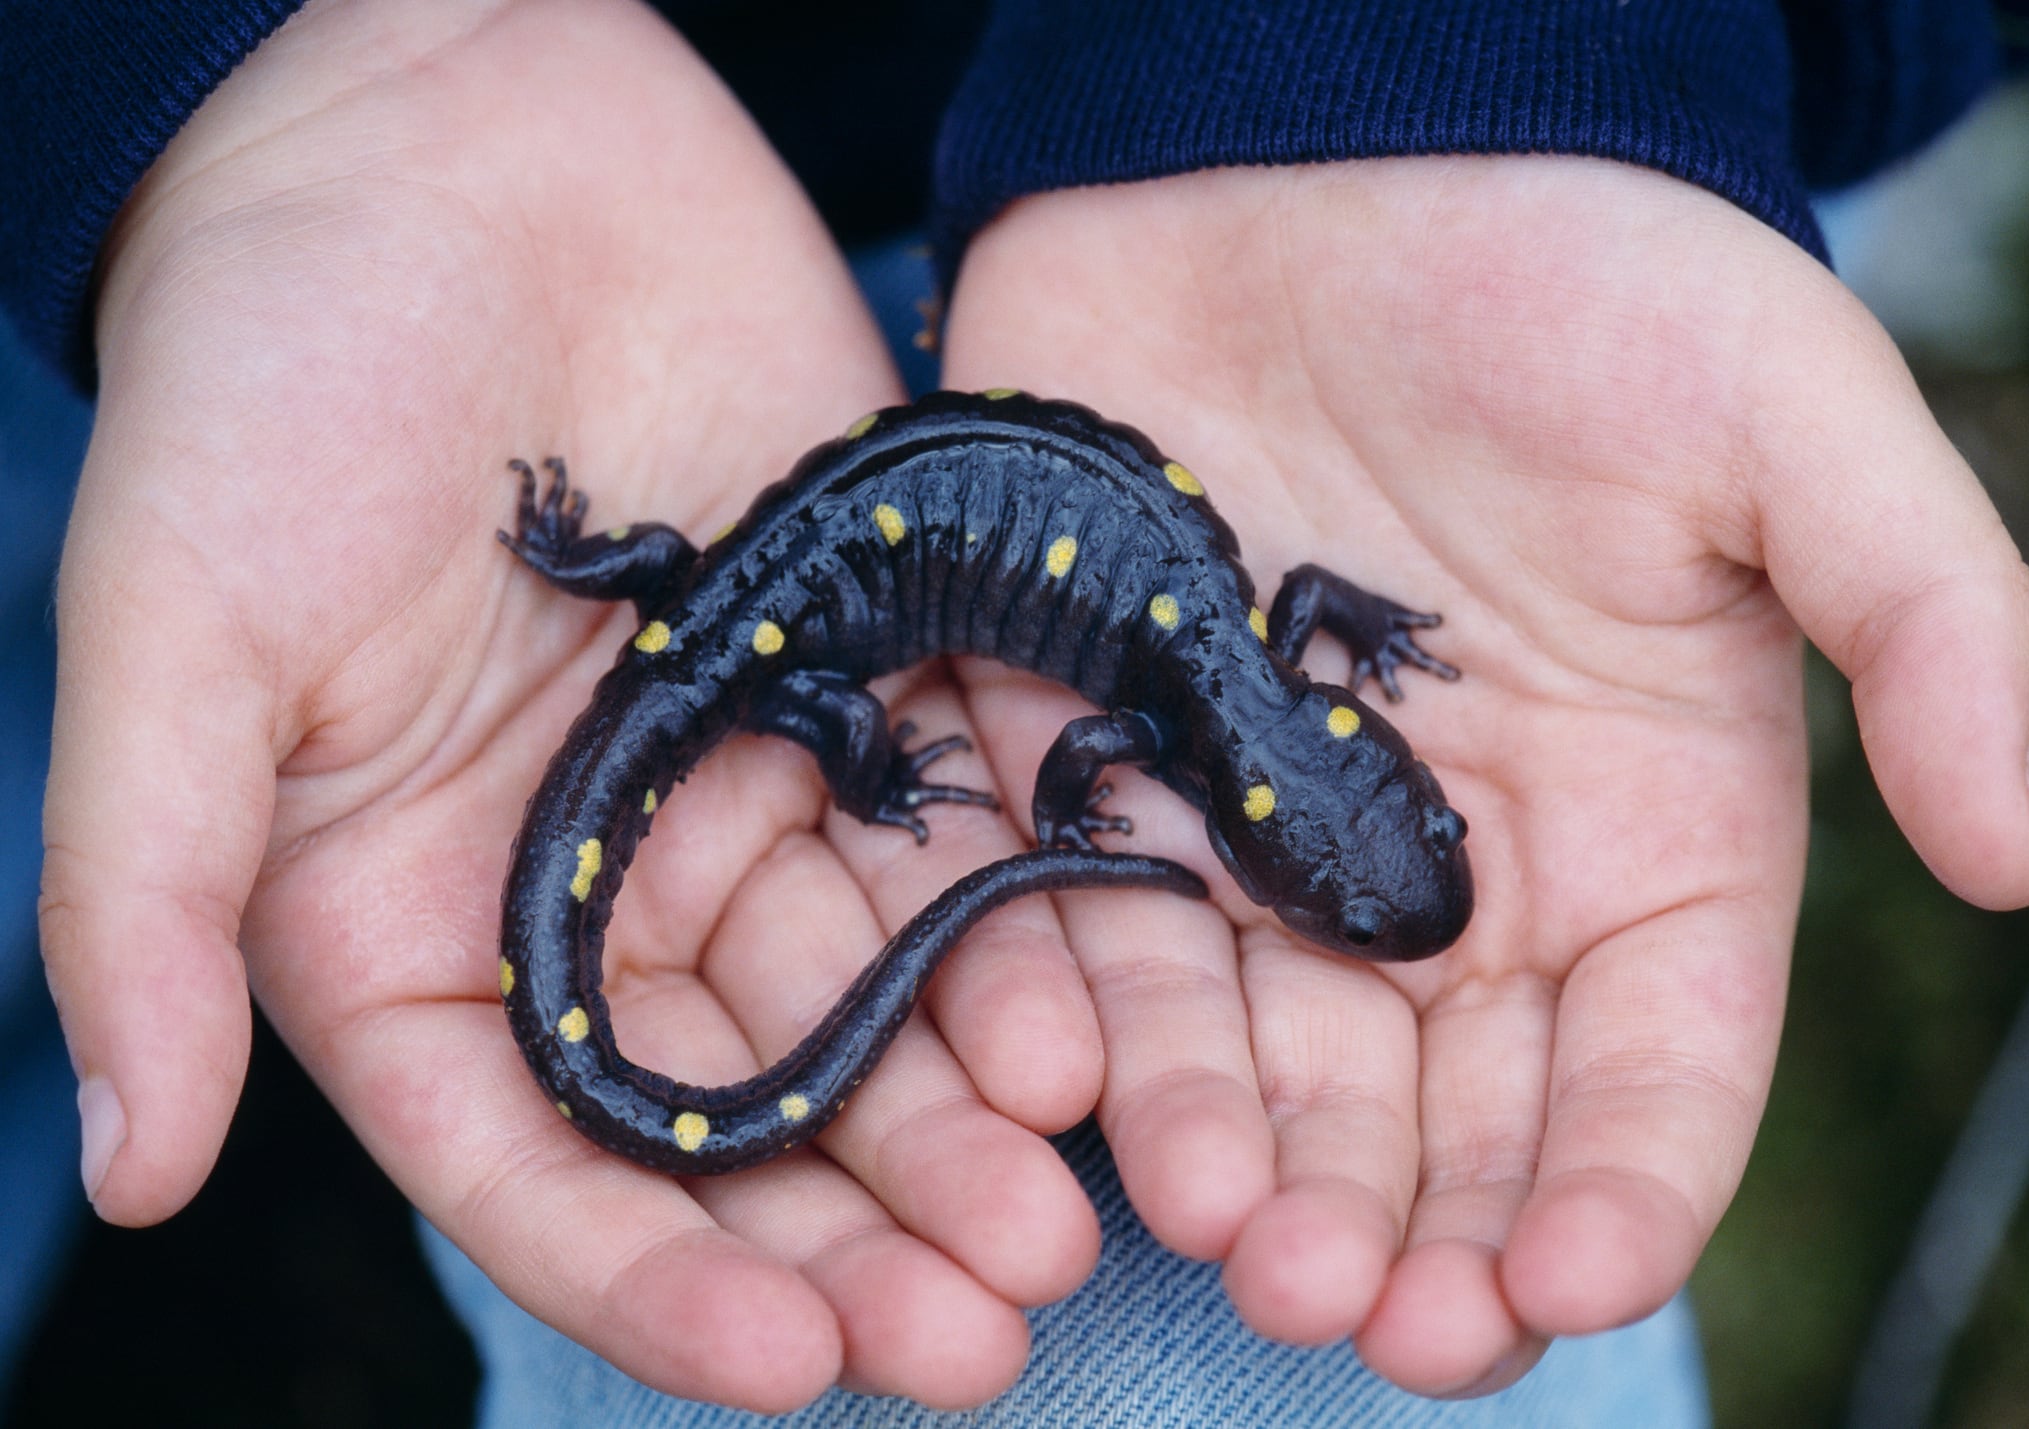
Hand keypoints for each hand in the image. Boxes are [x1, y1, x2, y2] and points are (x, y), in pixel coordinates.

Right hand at [39, 0, 1106, 1407]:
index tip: (793, 1367)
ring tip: (1076, 1204)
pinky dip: (1029, 918)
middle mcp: (595, 876)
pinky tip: (1110, 1008)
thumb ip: (149, 897)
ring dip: (970, 1106)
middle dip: (861, 1226)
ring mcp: (742, 776)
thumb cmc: (267, 367)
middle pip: (741, 1100)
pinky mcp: (863, 664)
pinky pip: (959, 820)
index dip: (658, 1279)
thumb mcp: (173, 635)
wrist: (457, 128)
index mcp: (418, 916)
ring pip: (874, 988)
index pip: (544, 1158)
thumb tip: (127, 1168)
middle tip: (991, 1330)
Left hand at [940, 156, 2028, 1393]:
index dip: (1618, 1196)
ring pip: (1261, 1055)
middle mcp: (1452, 865)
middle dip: (1411, 1230)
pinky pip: (1091, 926)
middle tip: (1362, 1317)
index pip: (1650, 1069)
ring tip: (1235, 1243)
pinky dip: (1087, 1024)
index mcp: (1639, 827)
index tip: (1564, 1287)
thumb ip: (1922, 624)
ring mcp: (1266, 826)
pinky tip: (1078, 1100)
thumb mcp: (1786, 419)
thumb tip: (2015, 854)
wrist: (1319, 149)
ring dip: (1246, 1163)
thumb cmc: (1577, 268)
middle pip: (1441, 1109)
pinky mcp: (1112, 757)